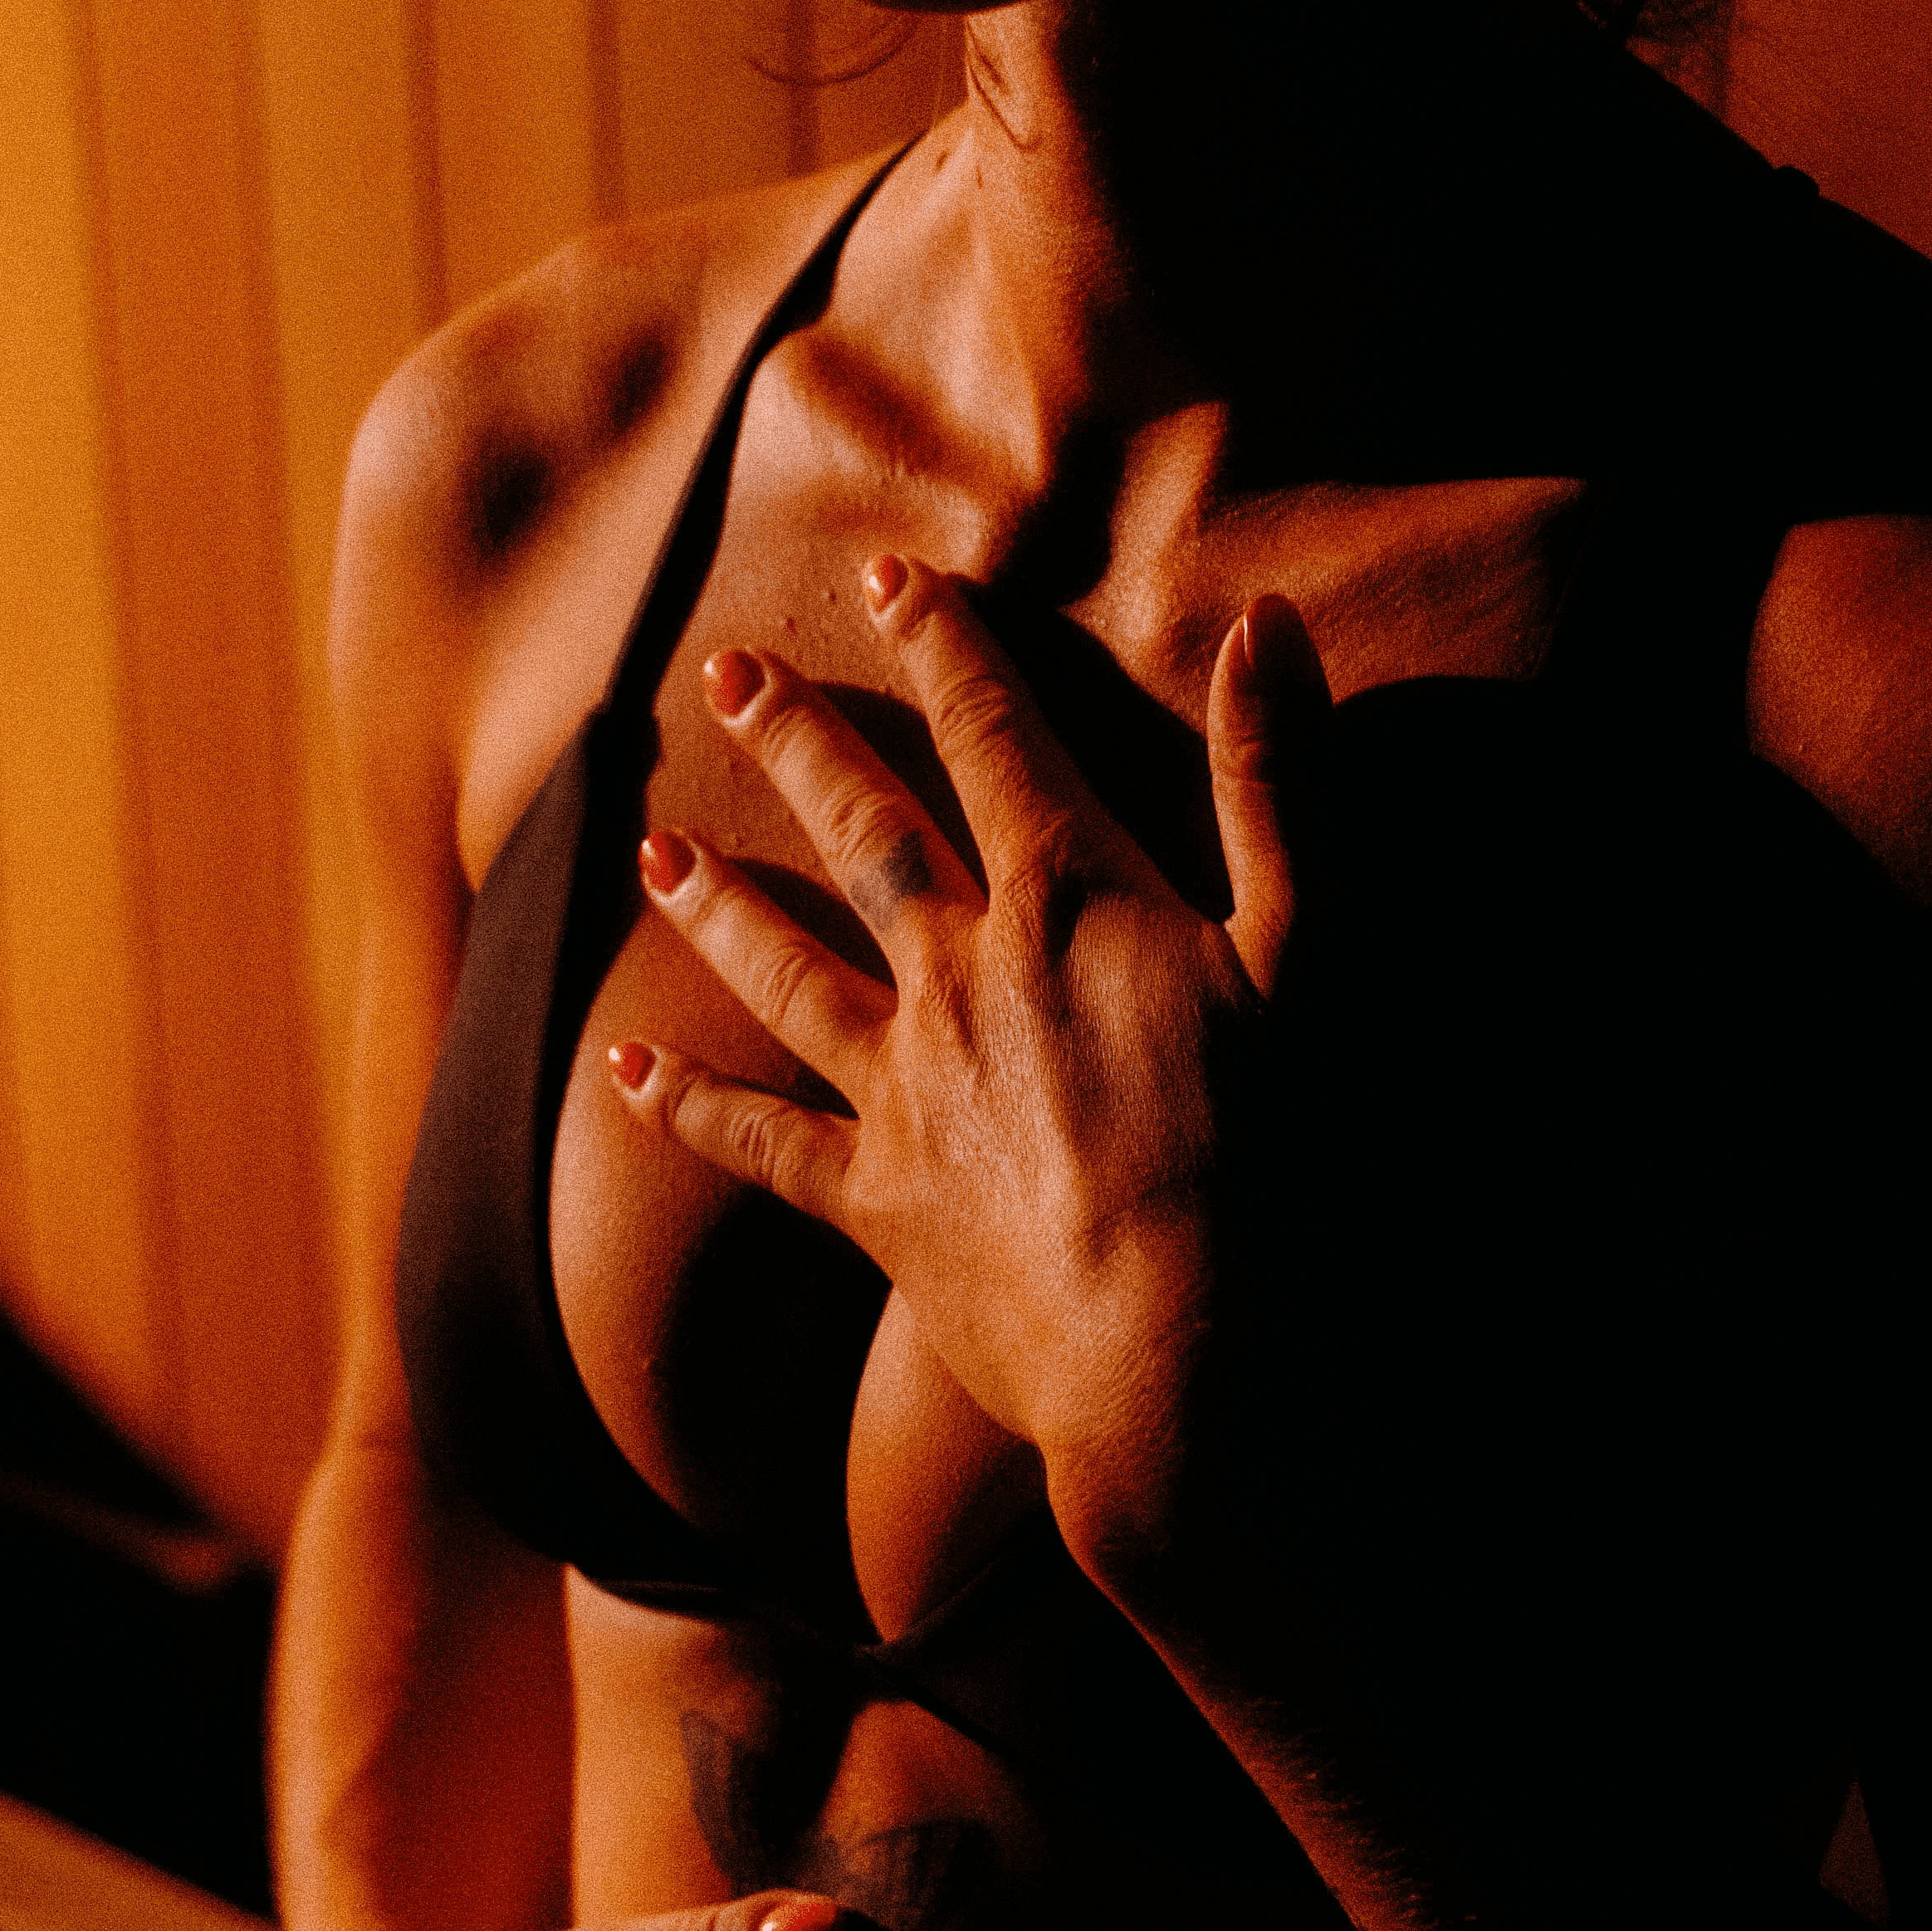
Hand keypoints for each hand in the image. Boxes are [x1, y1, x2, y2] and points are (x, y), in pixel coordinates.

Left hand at [608, 556, 1324, 1578]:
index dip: (942, 648)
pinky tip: (624, 1072)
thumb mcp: (1307, 948)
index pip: (995, 740)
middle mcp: (964, 975)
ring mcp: (907, 1089)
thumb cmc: (1273, 1151)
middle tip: (720, 675)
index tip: (886, 579)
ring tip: (651, 844)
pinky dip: (689, 1106)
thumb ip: (1276, 785)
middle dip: (794, 740)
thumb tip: (1261, 624)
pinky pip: (761, 1142)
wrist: (1188, 1351)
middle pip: (863, 831)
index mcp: (1068, 905)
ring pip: (786, 968)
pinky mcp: (878, 1201)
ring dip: (717, 900)